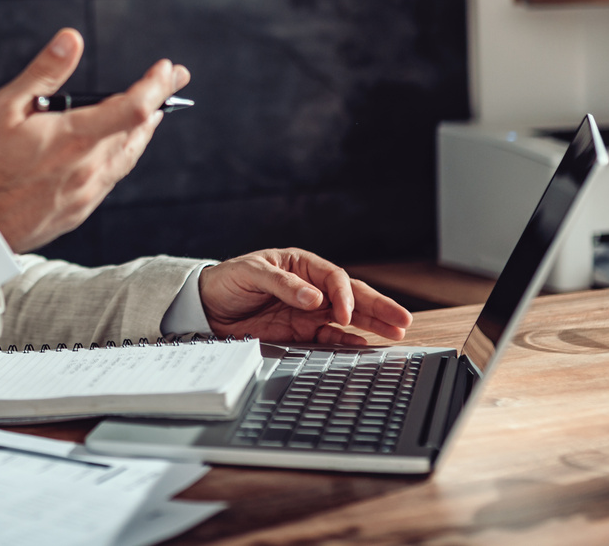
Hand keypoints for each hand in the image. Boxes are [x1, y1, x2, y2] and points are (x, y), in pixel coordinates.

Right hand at [0, 28, 189, 252]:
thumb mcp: (3, 107)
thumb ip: (44, 73)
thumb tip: (73, 38)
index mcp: (74, 138)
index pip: (134, 108)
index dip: (155, 85)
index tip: (167, 69)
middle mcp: (88, 169)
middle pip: (139, 131)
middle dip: (158, 99)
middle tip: (173, 77)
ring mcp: (85, 194)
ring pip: (128, 156)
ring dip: (145, 130)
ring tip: (156, 109)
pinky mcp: (77, 212)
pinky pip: (111, 178)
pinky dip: (124, 154)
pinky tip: (119, 147)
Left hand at [198, 248, 411, 345]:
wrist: (206, 306)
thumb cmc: (228, 280)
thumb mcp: (250, 273)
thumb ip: (283, 284)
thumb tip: (314, 298)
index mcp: (301, 264)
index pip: (334, 277)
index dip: (344, 295)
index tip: (345, 315)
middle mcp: (310, 286)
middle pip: (351, 295)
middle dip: (378, 307)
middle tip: (401, 319)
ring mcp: (308, 309)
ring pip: (348, 315)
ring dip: (373, 323)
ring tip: (398, 330)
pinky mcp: (301, 330)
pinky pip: (330, 335)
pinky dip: (348, 340)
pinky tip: (365, 344)